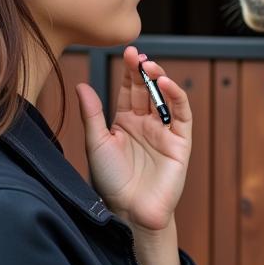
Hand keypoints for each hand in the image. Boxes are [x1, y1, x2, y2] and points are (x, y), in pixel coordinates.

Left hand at [76, 45, 191, 232]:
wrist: (129, 211)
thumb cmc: (111, 182)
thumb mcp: (96, 143)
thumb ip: (92, 114)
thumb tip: (82, 85)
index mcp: (125, 122)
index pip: (130, 90)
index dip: (129, 72)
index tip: (126, 53)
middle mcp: (146, 124)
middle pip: (147, 90)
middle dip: (143, 71)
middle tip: (136, 54)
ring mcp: (164, 132)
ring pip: (165, 98)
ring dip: (160, 79)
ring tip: (150, 66)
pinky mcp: (180, 142)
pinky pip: (182, 114)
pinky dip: (176, 97)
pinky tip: (165, 84)